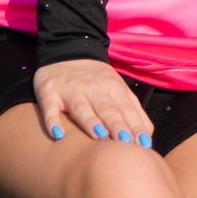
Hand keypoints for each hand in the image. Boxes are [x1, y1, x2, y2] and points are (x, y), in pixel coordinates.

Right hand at [32, 57, 155, 144]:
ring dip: (90, 122)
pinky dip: (52, 120)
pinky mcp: (49, 93)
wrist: (66, 51)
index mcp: (113, 87)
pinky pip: (50, 108)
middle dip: (117, 125)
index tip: (143, 145)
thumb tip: (147, 138)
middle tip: (126, 143)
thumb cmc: (97, 81)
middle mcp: (93, 88)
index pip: (126, 109)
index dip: (135, 126)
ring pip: (81, 107)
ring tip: (99, 135)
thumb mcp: (119, 89)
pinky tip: (57, 134)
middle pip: (106, 109)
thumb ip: (134, 112)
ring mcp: (70, 90)